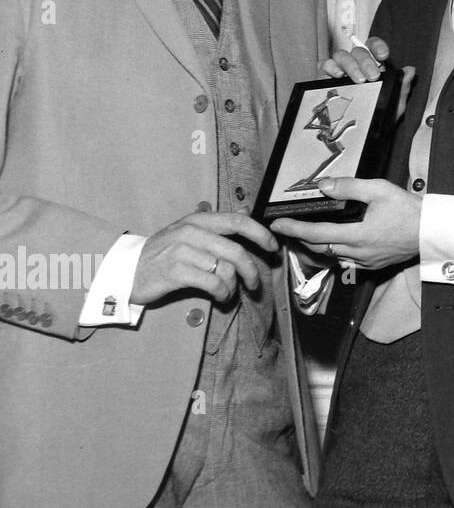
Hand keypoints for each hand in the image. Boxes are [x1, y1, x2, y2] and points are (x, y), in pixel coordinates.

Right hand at [131, 211, 278, 306]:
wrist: (126, 270)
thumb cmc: (162, 253)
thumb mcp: (188, 231)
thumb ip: (217, 223)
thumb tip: (246, 210)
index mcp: (198, 220)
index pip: (238, 221)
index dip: (260, 233)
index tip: (273, 247)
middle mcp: (191, 232)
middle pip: (236, 250)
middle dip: (252, 270)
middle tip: (254, 283)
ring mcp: (182, 251)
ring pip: (226, 269)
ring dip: (234, 286)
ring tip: (229, 293)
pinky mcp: (175, 272)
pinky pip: (212, 283)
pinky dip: (222, 293)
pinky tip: (220, 297)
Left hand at [270, 177, 420, 272]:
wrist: (433, 231)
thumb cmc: (409, 210)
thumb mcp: (379, 190)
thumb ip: (350, 187)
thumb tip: (324, 186)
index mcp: (357, 235)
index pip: (316, 234)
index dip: (294, 230)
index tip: (277, 225)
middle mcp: (358, 253)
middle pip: (319, 249)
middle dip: (300, 239)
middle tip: (288, 228)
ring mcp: (366, 262)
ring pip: (332, 257)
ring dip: (316, 246)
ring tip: (306, 235)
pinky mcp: (374, 265)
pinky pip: (346, 261)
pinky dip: (334, 253)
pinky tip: (334, 244)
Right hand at [321, 35, 414, 121]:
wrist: (359, 133)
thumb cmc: (376, 115)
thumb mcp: (394, 103)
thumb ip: (402, 87)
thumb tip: (410, 71)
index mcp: (373, 65)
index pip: (373, 46)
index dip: (378, 46)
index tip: (383, 56)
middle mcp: (356, 64)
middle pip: (358, 51)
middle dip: (367, 62)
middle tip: (373, 76)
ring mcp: (340, 69)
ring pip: (342, 55)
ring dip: (352, 66)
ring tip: (359, 80)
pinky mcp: (326, 77)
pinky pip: (325, 64)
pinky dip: (331, 66)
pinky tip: (338, 75)